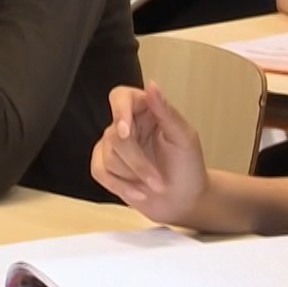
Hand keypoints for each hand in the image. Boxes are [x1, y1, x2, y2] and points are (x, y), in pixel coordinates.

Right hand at [90, 81, 209, 226]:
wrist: (184, 201)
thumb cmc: (188, 168)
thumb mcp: (184, 138)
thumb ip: (166, 112)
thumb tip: (151, 85)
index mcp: (146, 110)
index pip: (121, 97)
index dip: (120, 111)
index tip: (126, 131)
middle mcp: (127, 125)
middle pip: (115, 135)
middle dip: (137, 162)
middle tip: (158, 180)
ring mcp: (113, 146)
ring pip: (108, 155)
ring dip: (134, 176)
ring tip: (155, 185)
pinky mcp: (105, 166)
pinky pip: (99, 171)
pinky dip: (119, 186)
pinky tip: (138, 193)